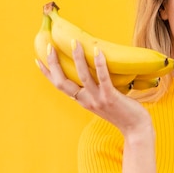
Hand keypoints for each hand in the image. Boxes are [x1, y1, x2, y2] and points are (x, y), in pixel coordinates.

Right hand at [36, 40, 150, 134]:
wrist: (136, 129)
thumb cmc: (123, 112)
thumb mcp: (103, 101)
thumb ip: (96, 89)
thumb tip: (96, 69)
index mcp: (82, 101)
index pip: (59, 86)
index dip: (47, 73)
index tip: (38, 60)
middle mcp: (86, 100)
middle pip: (63, 82)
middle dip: (54, 64)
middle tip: (49, 46)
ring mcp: (98, 99)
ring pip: (82, 76)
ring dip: (77, 58)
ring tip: (74, 43)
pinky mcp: (111, 97)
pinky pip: (103, 78)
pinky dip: (100, 64)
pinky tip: (98, 51)